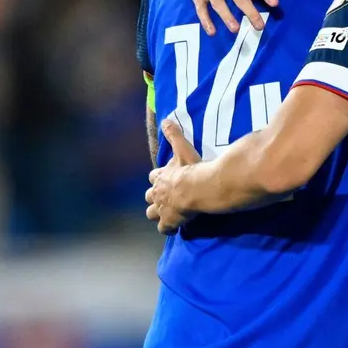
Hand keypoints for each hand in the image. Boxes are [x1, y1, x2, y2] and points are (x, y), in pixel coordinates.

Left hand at [145, 119, 202, 234]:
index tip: (165, 180)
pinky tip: (175, 228)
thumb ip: (174, 135)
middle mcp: (156, 193)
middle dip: (155, 197)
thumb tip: (166, 119)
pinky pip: (164, 229)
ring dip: (158, 213)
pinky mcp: (169, 222)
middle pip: (149, 197)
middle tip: (166, 198)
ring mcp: (161, 209)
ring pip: (152, 214)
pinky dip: (168, 228)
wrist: (198, 188)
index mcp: (160, 176)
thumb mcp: (182, 149)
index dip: (158, 179)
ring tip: (168, 214)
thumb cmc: (191, 168)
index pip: (154, 177)